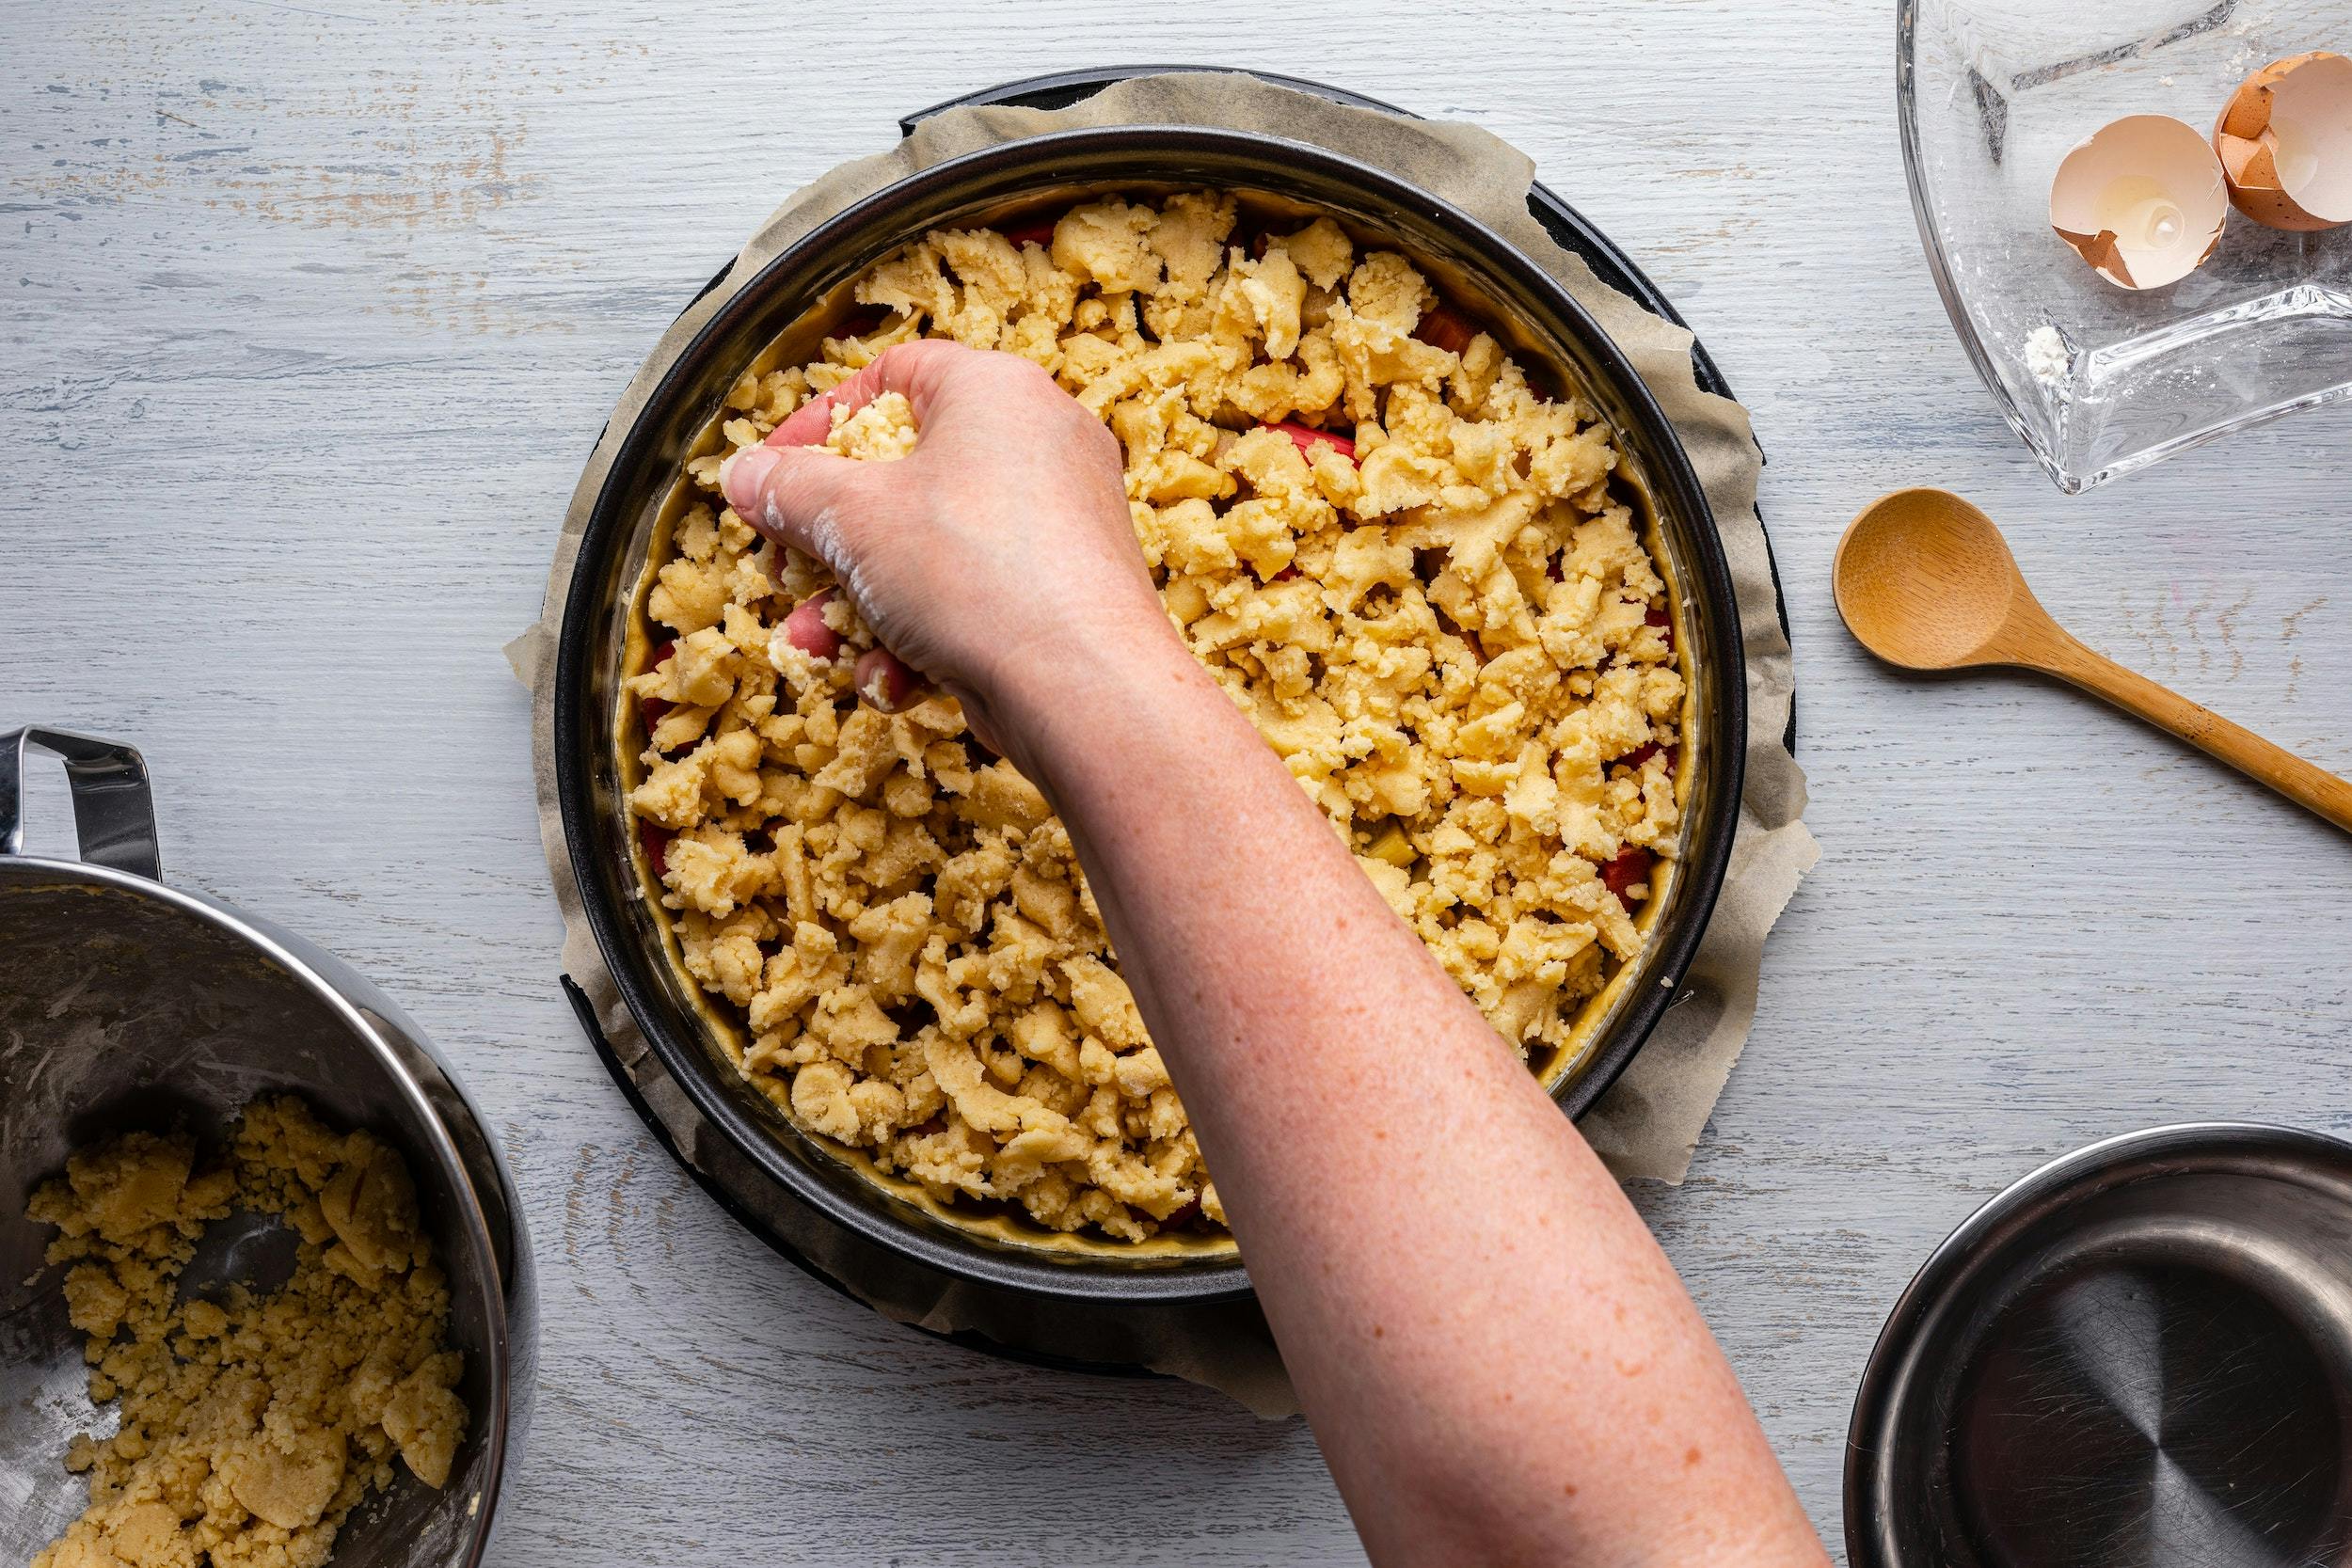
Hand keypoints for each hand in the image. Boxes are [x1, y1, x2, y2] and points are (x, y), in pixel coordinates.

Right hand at [719, 339, 1178, 759]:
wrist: (1085, 688)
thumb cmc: (981, 575)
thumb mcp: (854, 518)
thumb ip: (790, 489)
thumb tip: (748, 475)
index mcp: (995, 391)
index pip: (891, 377)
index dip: (819, 422)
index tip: (772, 471)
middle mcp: (1038, 444)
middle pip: (903, 475)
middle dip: (831, 539)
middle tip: (789, 570)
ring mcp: (1057, 522)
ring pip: (929, 551)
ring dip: (860, 602)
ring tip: (820, 643)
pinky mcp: (1062, 592)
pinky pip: (971, 598)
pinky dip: (921, 637)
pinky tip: (890, 680)